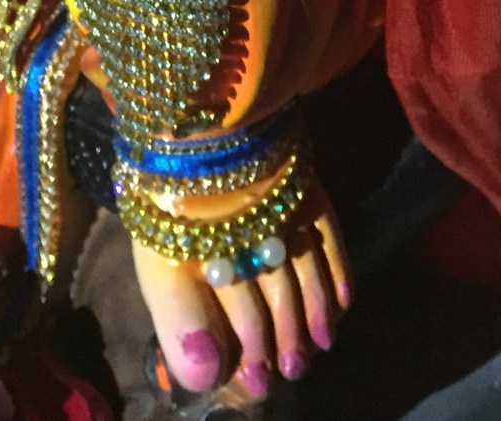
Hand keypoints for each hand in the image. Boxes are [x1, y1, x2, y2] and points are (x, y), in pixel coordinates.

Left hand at [134, 185, 350, 395]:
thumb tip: (206, 375)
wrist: (192, 121)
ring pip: (298, 267)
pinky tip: (343, 303)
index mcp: (193, 242)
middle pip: (267, 290)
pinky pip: (327, 231)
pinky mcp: (298, 182)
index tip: (257, 380)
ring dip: (310, 315)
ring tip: (314, 350)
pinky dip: (338, 270)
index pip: (228, 307)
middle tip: (289, 372)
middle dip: (280, 339)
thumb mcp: (157, 260)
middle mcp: (236, 223)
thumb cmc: (171, 198)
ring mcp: (271, 202)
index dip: (244, 349)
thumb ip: (178, 318)